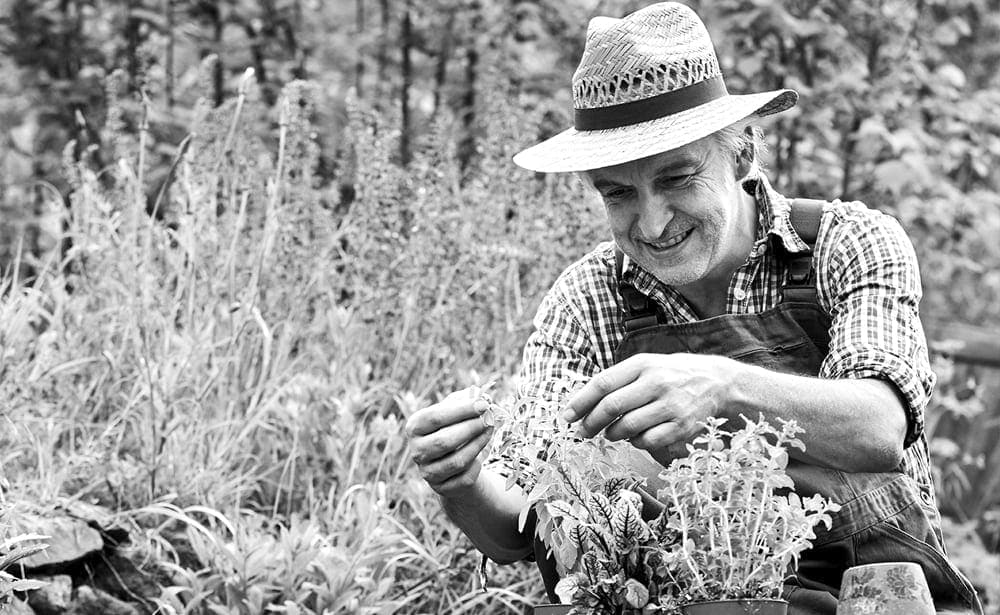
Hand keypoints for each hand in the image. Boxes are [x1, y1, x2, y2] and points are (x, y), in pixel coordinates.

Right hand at [405, 388, 493, 497]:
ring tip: (490, 429)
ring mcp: (428, 472)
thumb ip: (467, 400)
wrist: (452, 462)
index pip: (435, 417)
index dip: (461, 410)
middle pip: (444, 441)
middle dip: (471, 428)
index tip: (484, 404)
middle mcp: (417, 452)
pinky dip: (478, 462)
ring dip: (478, 443)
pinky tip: (482, 451)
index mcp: (414, 428)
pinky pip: (466, 476)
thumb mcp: (456, 411)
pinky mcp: (442, 488)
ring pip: (457, 460)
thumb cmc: (453, 428)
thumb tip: (483, 397)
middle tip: (489, 418)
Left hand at [562, 353, 738, 464]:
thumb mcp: (647, 366)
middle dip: (590, 423)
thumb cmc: (673, 374)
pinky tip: (634, 437)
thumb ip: (619, 380)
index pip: (603, 383)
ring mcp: (671, 406)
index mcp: (643, 364)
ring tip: (611, 433)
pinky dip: (635, 442)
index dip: (580, 402)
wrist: (718, 382)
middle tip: (582, 432)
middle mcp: (656, 382)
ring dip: (612, 434)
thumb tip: (583, 402)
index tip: (566, 416)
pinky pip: (647, 441)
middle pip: (611, 406)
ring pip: (627, 427)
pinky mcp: (682, 427)